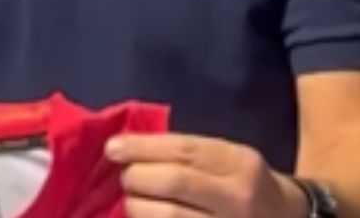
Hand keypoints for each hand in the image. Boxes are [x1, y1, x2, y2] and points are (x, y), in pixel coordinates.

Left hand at [107, 133, 308, 217]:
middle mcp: (237, 196)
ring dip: (138, 206)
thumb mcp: (231, 159)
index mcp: (239, 163)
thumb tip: (130, 148)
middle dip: (137, 177)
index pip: (184, 150)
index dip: (143, 147)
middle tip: (125, 176)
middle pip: (175, 182)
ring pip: (169, 217)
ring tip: (132, 200)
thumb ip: (190, 154)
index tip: (113, 147)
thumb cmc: (246, 185)